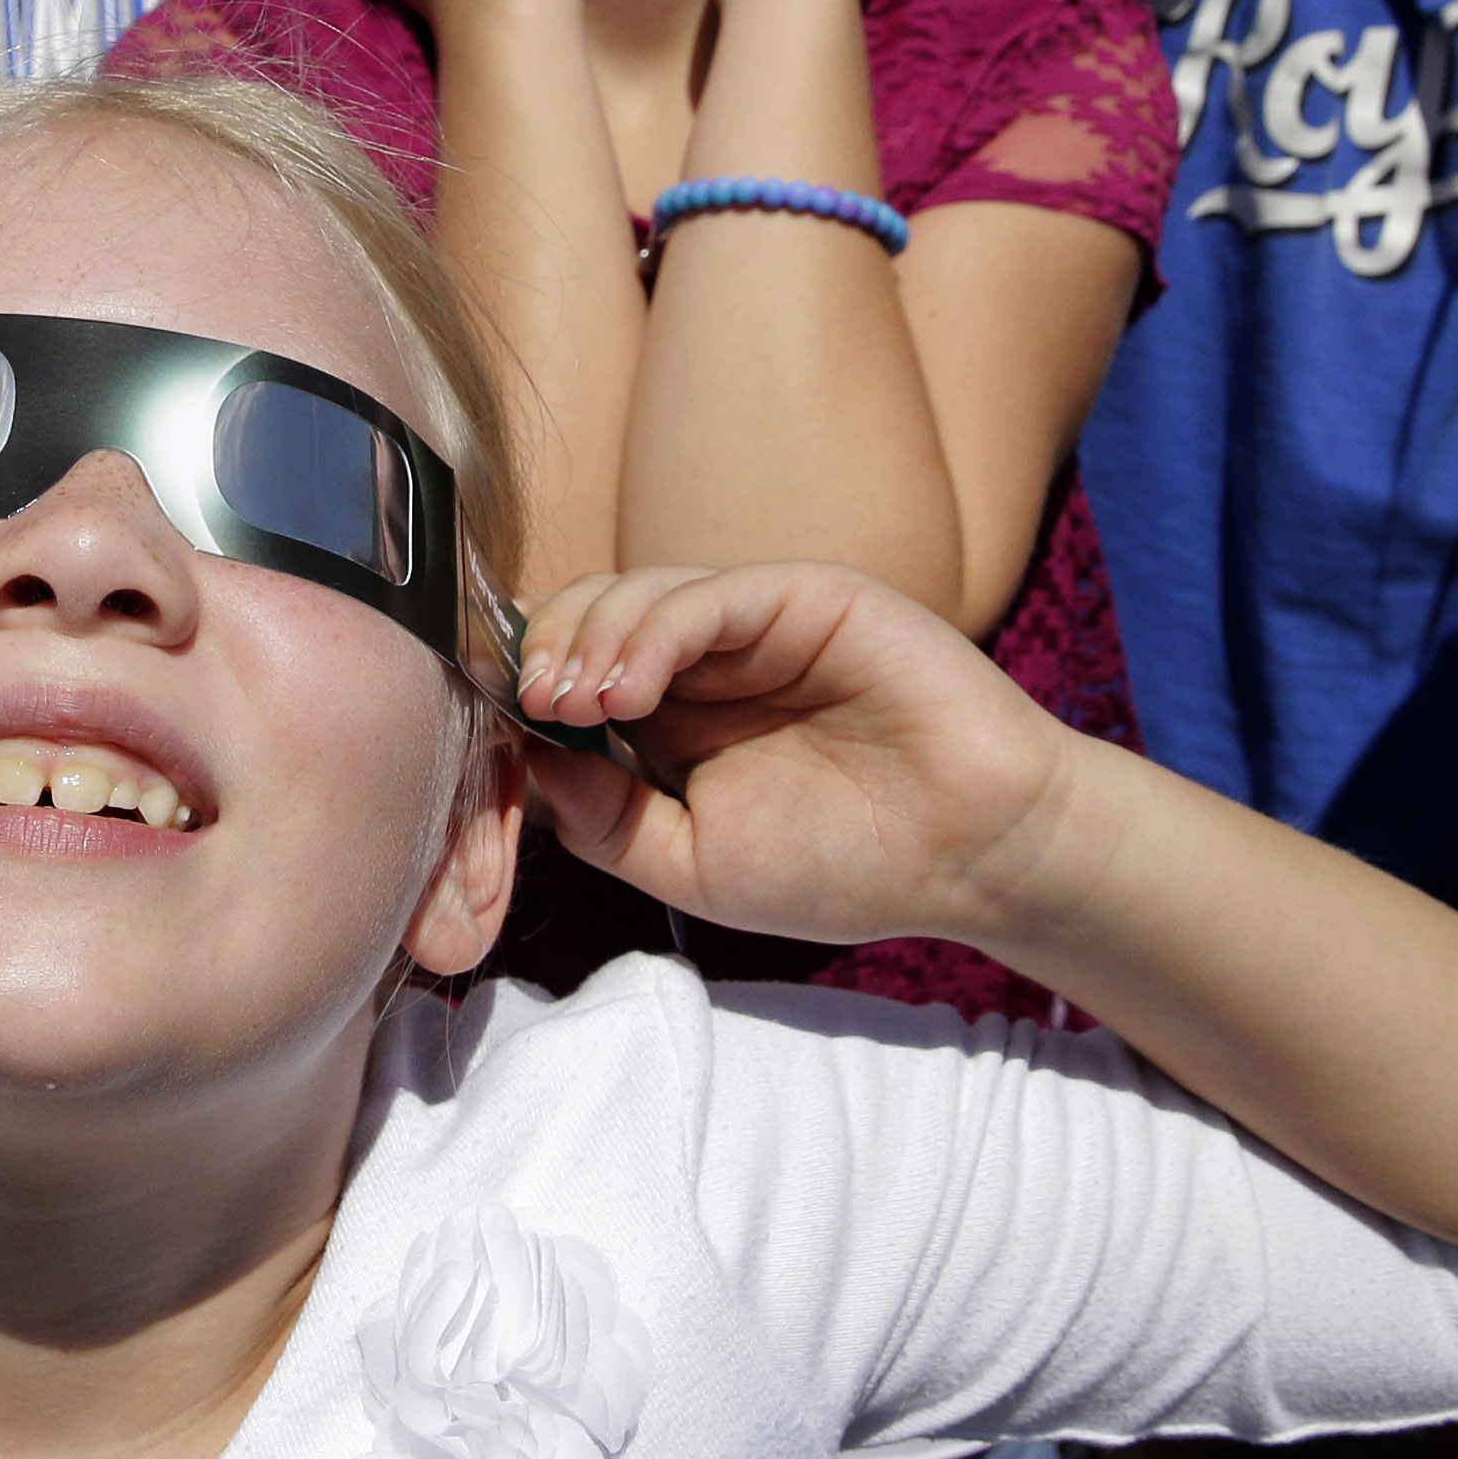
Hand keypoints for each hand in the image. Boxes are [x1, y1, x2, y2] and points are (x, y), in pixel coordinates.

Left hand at [513, 562, 1081, 953]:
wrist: (972, 856)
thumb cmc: (844, 865)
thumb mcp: (695, 865)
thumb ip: (607, 822)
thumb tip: (527, 766)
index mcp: (668, 719)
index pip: (567, 673)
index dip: (519, 689)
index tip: (486, 725)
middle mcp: (699, 661)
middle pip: (583, 619)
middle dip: (541, 655)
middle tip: (533, 706)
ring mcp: (748, 623)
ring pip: (631, 594)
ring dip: (587, 641)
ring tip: (577, 703)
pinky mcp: (800, 596)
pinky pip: (705, 593)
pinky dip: (651, 631)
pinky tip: (629, 688)